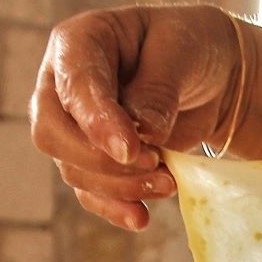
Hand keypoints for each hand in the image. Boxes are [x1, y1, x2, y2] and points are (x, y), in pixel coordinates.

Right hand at [30, 5, 242, 230]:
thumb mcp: (181, 50)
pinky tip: (140, 218)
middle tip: (154, 162)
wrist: (208, 76)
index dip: (96, 121)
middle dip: (102, 161)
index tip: (130, 149)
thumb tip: (144, 132)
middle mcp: (63, 87)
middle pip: (53, 134)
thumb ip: (158, 89)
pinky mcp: (93, 162)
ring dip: (121, 186)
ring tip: (168, 182)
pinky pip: (90, 193)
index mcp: (78, 43)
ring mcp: (74, 128)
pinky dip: (115, 208)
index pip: (73, 86)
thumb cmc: (189, 48)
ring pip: (74, 170)